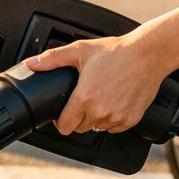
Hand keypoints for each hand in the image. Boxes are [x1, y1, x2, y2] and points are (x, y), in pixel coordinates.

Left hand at [26, 33, 166, 134]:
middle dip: (80, 116)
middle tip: (86, 97)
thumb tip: (31, 64)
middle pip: (80, 127)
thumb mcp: (80, 51)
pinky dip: (113, 119)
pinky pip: (115, 128)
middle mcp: (101, 111)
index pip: (65, 126)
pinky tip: (115, 101)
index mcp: (85, 97)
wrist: (148, 54)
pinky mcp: (131, 120)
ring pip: (98, 127)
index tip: (64, 113)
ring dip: (97, 117)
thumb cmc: (116, 51)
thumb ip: (52, 59)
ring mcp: (117, 118)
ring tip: (102, 96)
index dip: (61, 120)